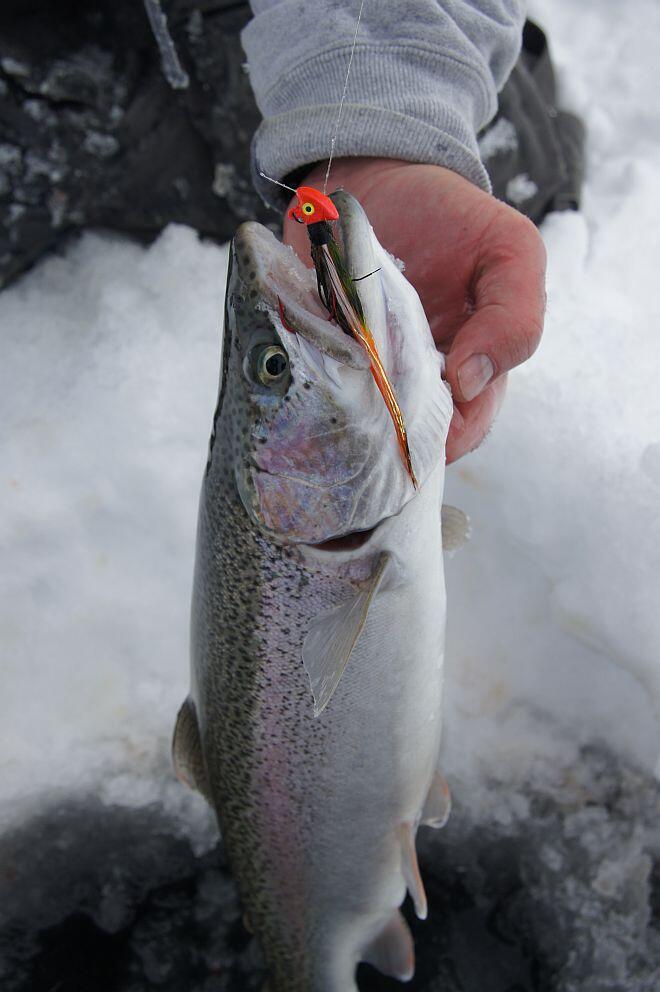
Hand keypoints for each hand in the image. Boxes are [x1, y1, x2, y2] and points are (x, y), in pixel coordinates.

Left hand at [283, 158, 545, 463]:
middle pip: (407, 437)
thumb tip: (469, 385)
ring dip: (352, 412)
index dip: (446, 433)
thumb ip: (516, 316)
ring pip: (361, 426)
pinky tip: (312, 363)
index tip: (417, 407)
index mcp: (472, 369)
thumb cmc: (446, 214)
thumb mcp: (509, 250)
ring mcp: (367, 375)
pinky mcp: (320, 359)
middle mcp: (419, 382)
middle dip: (391, 428)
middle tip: (372, 400)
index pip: (465, 429)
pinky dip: (312, 384)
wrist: (372, 177)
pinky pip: (314, 392)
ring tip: (343, 377)